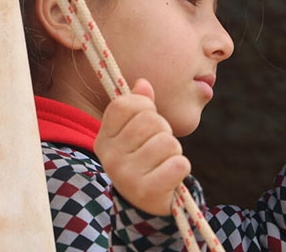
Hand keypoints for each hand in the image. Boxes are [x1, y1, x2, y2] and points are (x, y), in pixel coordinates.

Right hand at [94, 78, 189, 215]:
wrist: (147, 202)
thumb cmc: (144, 159)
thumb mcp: (136, 132)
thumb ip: (140, 106)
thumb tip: (143, 83)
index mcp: (104, 138)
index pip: (125, 104)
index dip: (145, 106)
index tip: (148, 117)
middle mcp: (110, 157)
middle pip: (150, 121)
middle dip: (164, 130)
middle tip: (158, 146)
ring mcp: (126, 175)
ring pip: (168, 142)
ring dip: (174, 151)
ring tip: (163, 162)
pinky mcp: (146, 191)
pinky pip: (179, 164)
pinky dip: (181, 167)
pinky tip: (170, 176)